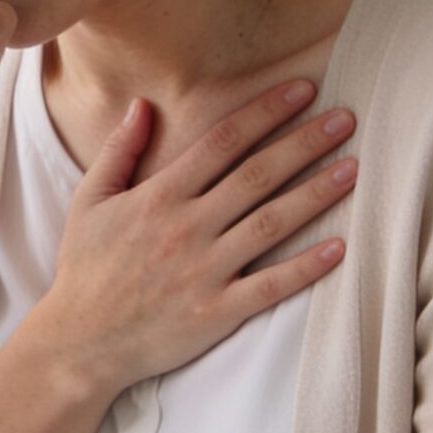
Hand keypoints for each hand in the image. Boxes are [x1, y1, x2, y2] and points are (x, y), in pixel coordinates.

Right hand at [26, 81, 358, 393]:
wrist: (80, 342)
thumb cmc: (85, 269)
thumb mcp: (89, 201)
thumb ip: (119, 151)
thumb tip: (143, 105)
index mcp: (158, 196)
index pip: (222, 142)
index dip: (265, 112)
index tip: (302, 90)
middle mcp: (186, 228)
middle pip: (257, 175)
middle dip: (305, 143)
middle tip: (346, 119)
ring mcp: (204, 271)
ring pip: (272, 224)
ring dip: (316, 194)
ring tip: (353, 169)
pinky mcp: (216, 311)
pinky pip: (270, 286)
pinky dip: (306, 267)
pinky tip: (339, 247)